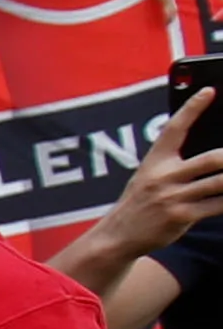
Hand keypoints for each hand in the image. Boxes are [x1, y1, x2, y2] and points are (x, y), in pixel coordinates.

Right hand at [73, 91, 222, 276]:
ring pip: (221, 182)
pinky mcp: (182, 217)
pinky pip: (218, 206)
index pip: (175, 128)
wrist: (117, 237)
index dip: (192, 108)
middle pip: (212, 159)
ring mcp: (173, 197)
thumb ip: (174, 163)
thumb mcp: (148, 176)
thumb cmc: (140, 202)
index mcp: (155, 161)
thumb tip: (212, 155)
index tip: (209, 91)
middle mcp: (164, 176)